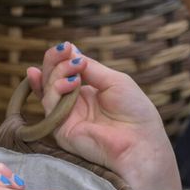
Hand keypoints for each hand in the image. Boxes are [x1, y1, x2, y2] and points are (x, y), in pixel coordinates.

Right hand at [31, 44, 179, 189]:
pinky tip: (70, 82)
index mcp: (87, 92)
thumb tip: (70, 50)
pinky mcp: (61, 130)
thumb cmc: (135, 112)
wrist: (141, 142)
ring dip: (58, 74)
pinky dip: (55, 90)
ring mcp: (66, 117)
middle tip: (63, 51)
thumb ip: (90, 68)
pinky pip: (49, 106)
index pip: (65, 72)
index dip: (62, 58)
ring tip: (75, 70)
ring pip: (48, 90)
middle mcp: (74, 104)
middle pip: (51, 78)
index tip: (67, 46)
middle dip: (54, 61)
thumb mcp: (114, 80)